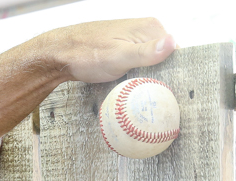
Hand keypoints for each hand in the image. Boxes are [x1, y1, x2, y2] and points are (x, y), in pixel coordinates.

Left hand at [41, 18, 175, 83]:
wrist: (59, 53)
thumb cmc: (86, 53)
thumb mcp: (119, 56)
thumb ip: (147, 52)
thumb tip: (173, 43)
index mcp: (150, 27)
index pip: (176, 53)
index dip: (175, 73)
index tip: (170, 92)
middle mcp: (145, 31)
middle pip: (165, 59)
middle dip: (162, 78)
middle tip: (154, 98)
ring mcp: (134, 40)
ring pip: (152, 64)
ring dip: (149, 79)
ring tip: (142, 94)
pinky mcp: (124, 50)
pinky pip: (139, 65)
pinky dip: (138, 77)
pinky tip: (132, 88)